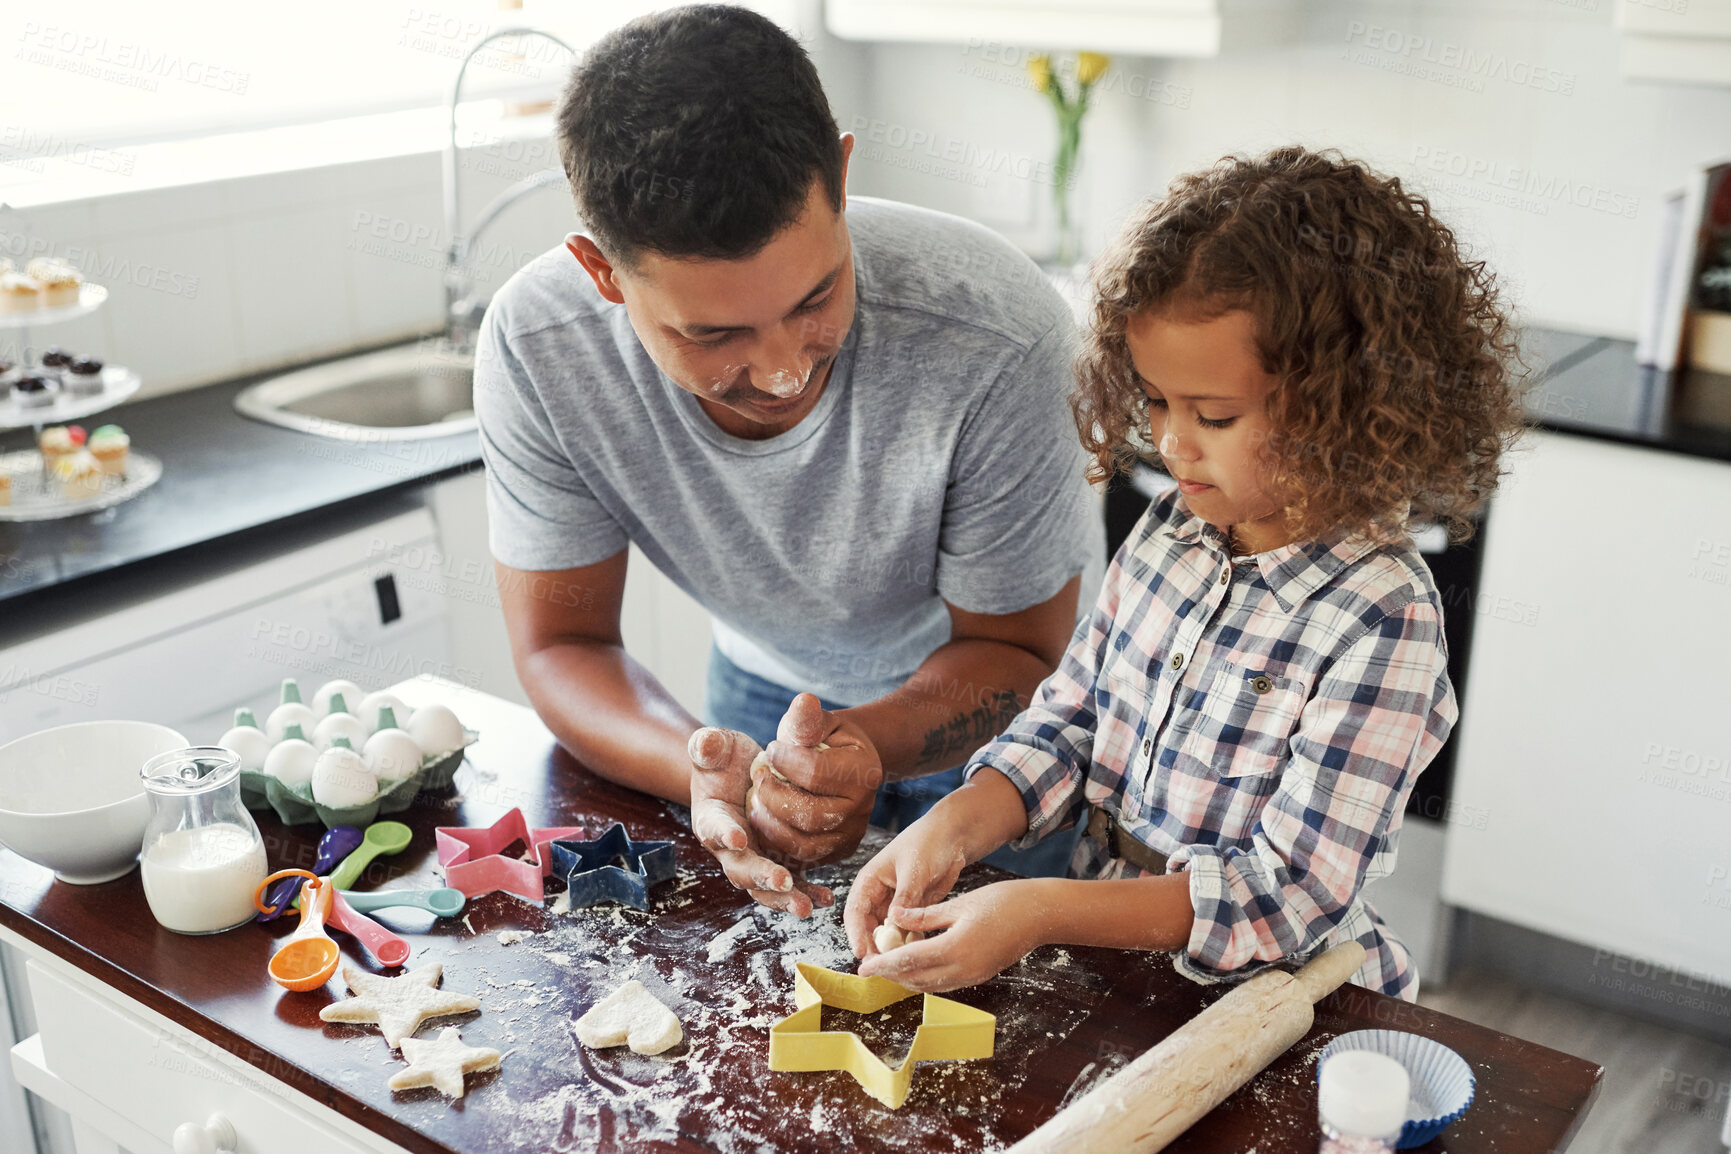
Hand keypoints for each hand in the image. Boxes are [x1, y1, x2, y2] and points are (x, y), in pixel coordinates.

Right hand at [687, 727, 832, 917]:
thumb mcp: (715, 747)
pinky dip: (805, 892)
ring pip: (763, 886)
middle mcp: (729, 847)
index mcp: (711, 818)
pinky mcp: (775, 862)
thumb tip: (707, 741)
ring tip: (805, 906)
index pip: (714, 828)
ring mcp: (753, 858)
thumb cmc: (724, 760)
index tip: (740, 837)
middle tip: (781, 880)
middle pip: (740, 867)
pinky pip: (789, 884)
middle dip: (760, 875)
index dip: (725, 834)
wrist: (739, 774)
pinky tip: (824, 899)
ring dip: (783, 897)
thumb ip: (707, 745)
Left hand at [748, 693, 882, 865]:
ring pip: (803, 843)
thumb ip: (808, 719)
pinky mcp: (837, 852)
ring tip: (756, 801)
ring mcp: (851, 835)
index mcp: (864, 771)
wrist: (848, 764)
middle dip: (772, 795)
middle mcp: (862, 808)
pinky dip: (776, 841)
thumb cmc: (828, 739)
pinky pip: (802, 857)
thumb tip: (804, 701)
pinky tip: (765, 818)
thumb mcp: (821, 723)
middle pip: (809, 814)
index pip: (814, 772)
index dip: (783, 760)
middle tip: (758, 778)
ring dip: (770, 822)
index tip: (771, 749)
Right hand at [841, 810, 967, 958]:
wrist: (952, 838)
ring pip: (887, 933)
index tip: (861, 953)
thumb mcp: (914, 869)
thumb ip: (905, 896)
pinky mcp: (913, 911)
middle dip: (873, 947)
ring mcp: (895, 905)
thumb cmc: (928, 843)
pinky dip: (909, 942)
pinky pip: (906, 932)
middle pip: (868, 927)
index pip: (855, 911)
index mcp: (870, 880)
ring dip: (892, 948)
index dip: (855, 934)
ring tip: (900, 964)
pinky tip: (917, 953)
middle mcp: (879, 895)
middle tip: (882, 967)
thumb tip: (893, 922)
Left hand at [856, 880, 1042, 992]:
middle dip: (890, 975)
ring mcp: (972, 976)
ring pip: (929, 985)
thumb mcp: (959, 904)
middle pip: (916, 979)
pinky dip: (924, 978)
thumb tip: (894, 917)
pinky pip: (944, 983)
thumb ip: (924, 916)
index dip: (883, 965)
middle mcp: (962, 969)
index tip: (863, 967)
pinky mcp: (978, 976)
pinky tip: (915, 965)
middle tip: (871, 966)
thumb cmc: (1002, 902)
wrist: (1039, 916)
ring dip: (906, 978)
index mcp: (954, 948)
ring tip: (888, 966)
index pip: (908, 961)